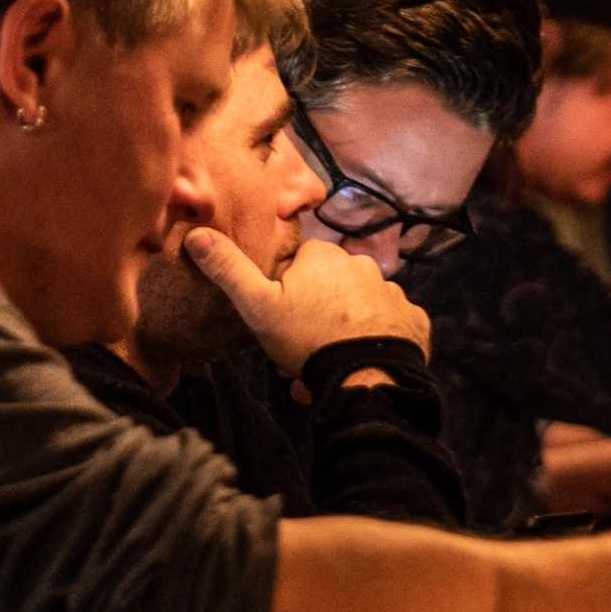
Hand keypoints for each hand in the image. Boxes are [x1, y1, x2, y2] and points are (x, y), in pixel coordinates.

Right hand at [186, 228, 433, 372]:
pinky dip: (377, 339)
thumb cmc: (307, 338)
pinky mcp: (413, 319)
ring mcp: (392, 292)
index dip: (285, 292)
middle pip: (329, 287)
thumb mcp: (258, 306)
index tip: (279, 320)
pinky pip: (390, 324)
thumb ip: (229, 271)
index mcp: (324, 256)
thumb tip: (197, 235)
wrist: (366, 376)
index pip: (298, 265)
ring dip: (344, 328)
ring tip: (330, 363)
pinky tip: (362, 361)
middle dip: (315, 314)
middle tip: (301, 350)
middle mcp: (362, 265)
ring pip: (358, 307)